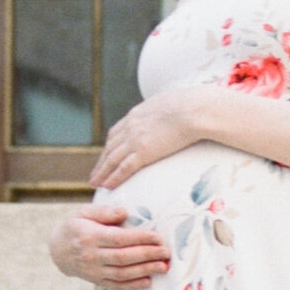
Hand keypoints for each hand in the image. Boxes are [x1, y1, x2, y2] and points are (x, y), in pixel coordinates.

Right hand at [50, 201, 171, 288]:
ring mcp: (94, 271)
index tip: (157, 237)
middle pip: (123, 257)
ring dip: (144, 271)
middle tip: (166, 252)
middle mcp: (91, 255)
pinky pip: (116, 286)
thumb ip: (104, 212)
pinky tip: (148, 281)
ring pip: (122, 273)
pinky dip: (132, 285)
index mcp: (89, 236)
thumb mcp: (84, 212)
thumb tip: (124, 212)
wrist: (58, 250)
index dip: (139, 239)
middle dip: (147, 255)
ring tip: (163, 267)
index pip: (118, 239)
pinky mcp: (96, 281)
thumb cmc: (76, 226)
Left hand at [93, 85, 210, 193]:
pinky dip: (114, 178)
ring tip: (96, 183)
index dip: (110, 146)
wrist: (194, 110)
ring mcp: (135, 139)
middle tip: (95, 173)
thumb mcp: (168, 103)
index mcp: (136, 115)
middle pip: (110, 147)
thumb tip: (169, 114)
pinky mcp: (143, 152)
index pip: (116, 132)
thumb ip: (162, 111)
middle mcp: (131, 127)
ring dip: (102, 172)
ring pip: (112, 159)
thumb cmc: (190, 105)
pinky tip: (107, 186)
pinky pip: (124, 168)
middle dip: (101, 161)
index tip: (105, 155)